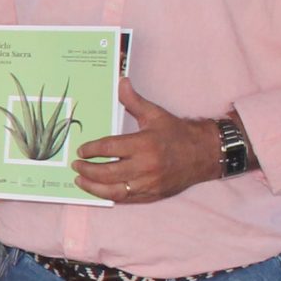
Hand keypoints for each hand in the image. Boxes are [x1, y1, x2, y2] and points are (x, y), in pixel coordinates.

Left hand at [71, 80, 220, 204]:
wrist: (205, 154)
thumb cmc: (178, 133)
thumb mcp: (155, 114)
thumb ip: (134, 101)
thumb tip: (121, 81)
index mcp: (144, 144)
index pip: (108, 149)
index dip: (91, 150)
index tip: (81, 150)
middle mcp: (146, 166)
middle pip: (107, 172)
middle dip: (87, 170)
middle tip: (76, 166)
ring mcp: (149, 183)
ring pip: (113, 190)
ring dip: (93, 187)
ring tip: (80, 180)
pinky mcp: (152, 195)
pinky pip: (125, 199)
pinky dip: (109, 195)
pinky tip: (99, 190)